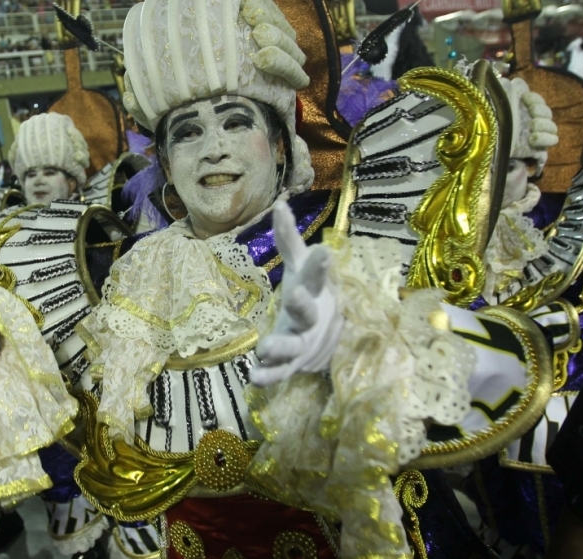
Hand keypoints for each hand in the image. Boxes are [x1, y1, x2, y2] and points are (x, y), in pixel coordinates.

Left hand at [251, 202, 344, 386]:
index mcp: (312, 290)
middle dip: (303, 304)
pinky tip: (254, 378)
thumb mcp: (298, 268)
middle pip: (308, 312)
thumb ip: (288, 240)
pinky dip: (269, 376)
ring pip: (293, 347)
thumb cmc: (309, 295)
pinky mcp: (291, 365)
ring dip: (280, 348)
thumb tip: (280, 204)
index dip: (319, 265)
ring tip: (264, 349)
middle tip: (295, 294)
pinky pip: (280, 373)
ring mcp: (302, 343)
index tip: (324, 250)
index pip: (317, 275)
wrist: (328, 339)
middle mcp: (310, 317)